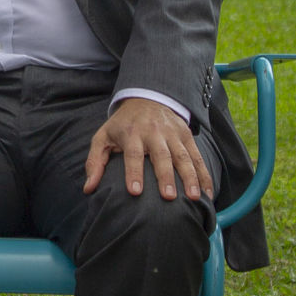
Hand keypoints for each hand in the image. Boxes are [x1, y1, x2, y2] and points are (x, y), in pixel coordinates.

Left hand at [83, 97, 211, 200]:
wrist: (147, 97)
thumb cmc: (122, 125)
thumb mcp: (103, 137)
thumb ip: (94, 162)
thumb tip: (88, 189)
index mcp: (132, 133)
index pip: (133, 154)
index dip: (133, 172)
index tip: (134, 192)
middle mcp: (154, 132)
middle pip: (161, 156)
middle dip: (165, 177)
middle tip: (168, 198)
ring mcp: (173, 134)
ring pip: (184, 157)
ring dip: (191, 177)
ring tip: (194, 198)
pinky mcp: (186, 136)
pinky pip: (197, 157)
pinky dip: (204, 175)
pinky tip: (207, 194)